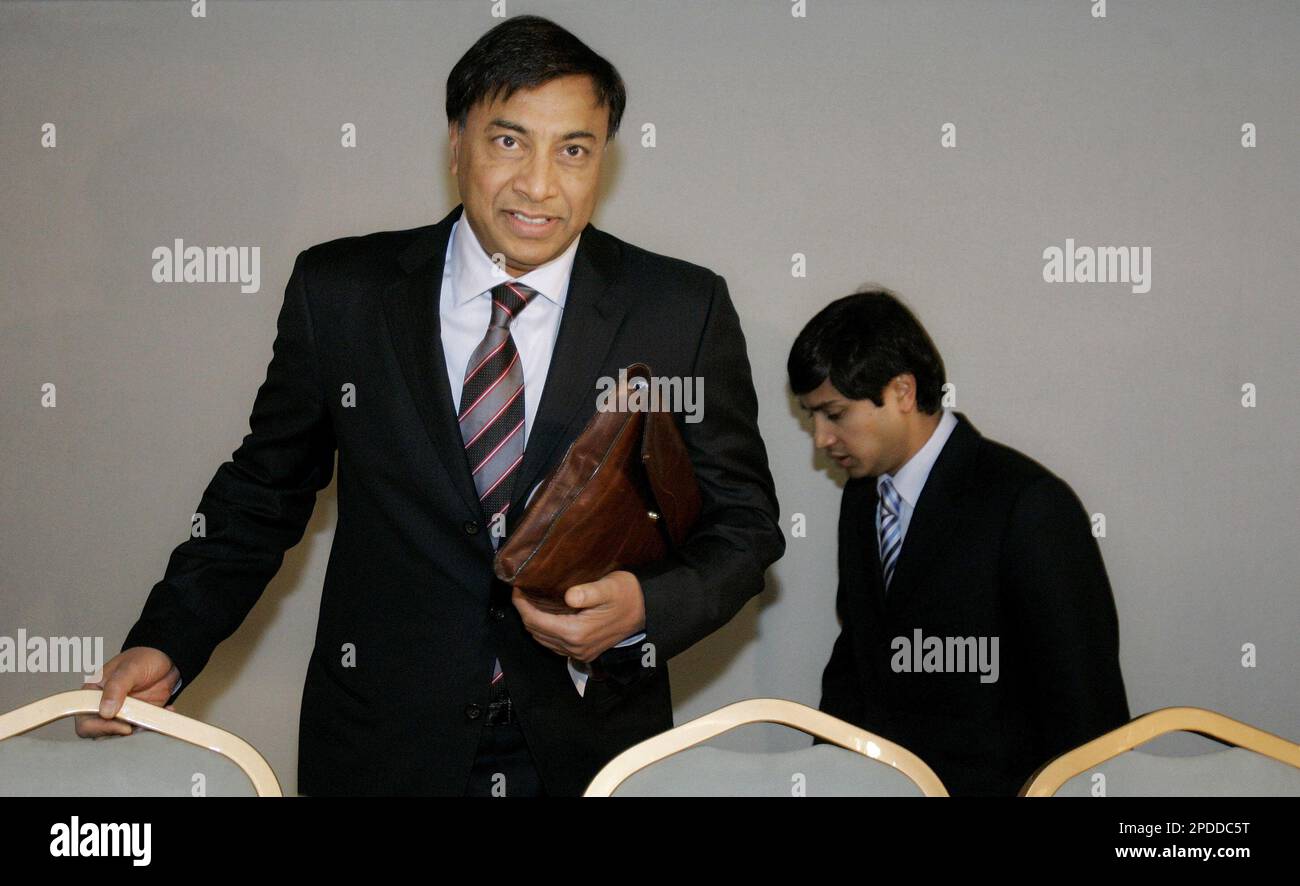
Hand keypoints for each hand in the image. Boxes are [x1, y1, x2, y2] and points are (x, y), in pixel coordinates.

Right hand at [74, 647, 178, 738]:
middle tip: (140, 726)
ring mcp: (121, 715)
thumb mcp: (129, 669)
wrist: (166, 660)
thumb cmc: (142, 659)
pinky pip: (141, 732)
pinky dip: (153, 727)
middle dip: (120, 734)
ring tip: (154, 720)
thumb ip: (116, 688)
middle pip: (101, 735)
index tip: (123, 725)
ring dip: (138, 733)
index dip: (100, 729)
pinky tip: (166, 711)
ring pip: (121, 738)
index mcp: (92, 695)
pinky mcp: (138, 719)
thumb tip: (105, 712)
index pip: (84, 722)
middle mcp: (103, 708)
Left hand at [512, 570, 644, 662]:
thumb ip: (587, 592)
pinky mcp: (583, 652)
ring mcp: (579, 652)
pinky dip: (544, 631)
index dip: (522, 605)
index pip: (536, 621)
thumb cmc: (628, 595)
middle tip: (520, 593)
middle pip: (536, 632)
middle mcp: (574, 647)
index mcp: (576, 632)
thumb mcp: (609, 587)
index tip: (516, 588)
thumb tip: (569, 597)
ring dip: (533, 623)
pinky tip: (545, 617)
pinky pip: (554, 645)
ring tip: (529, 603)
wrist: (647, 612)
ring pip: (543, 641)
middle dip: (524, 613)